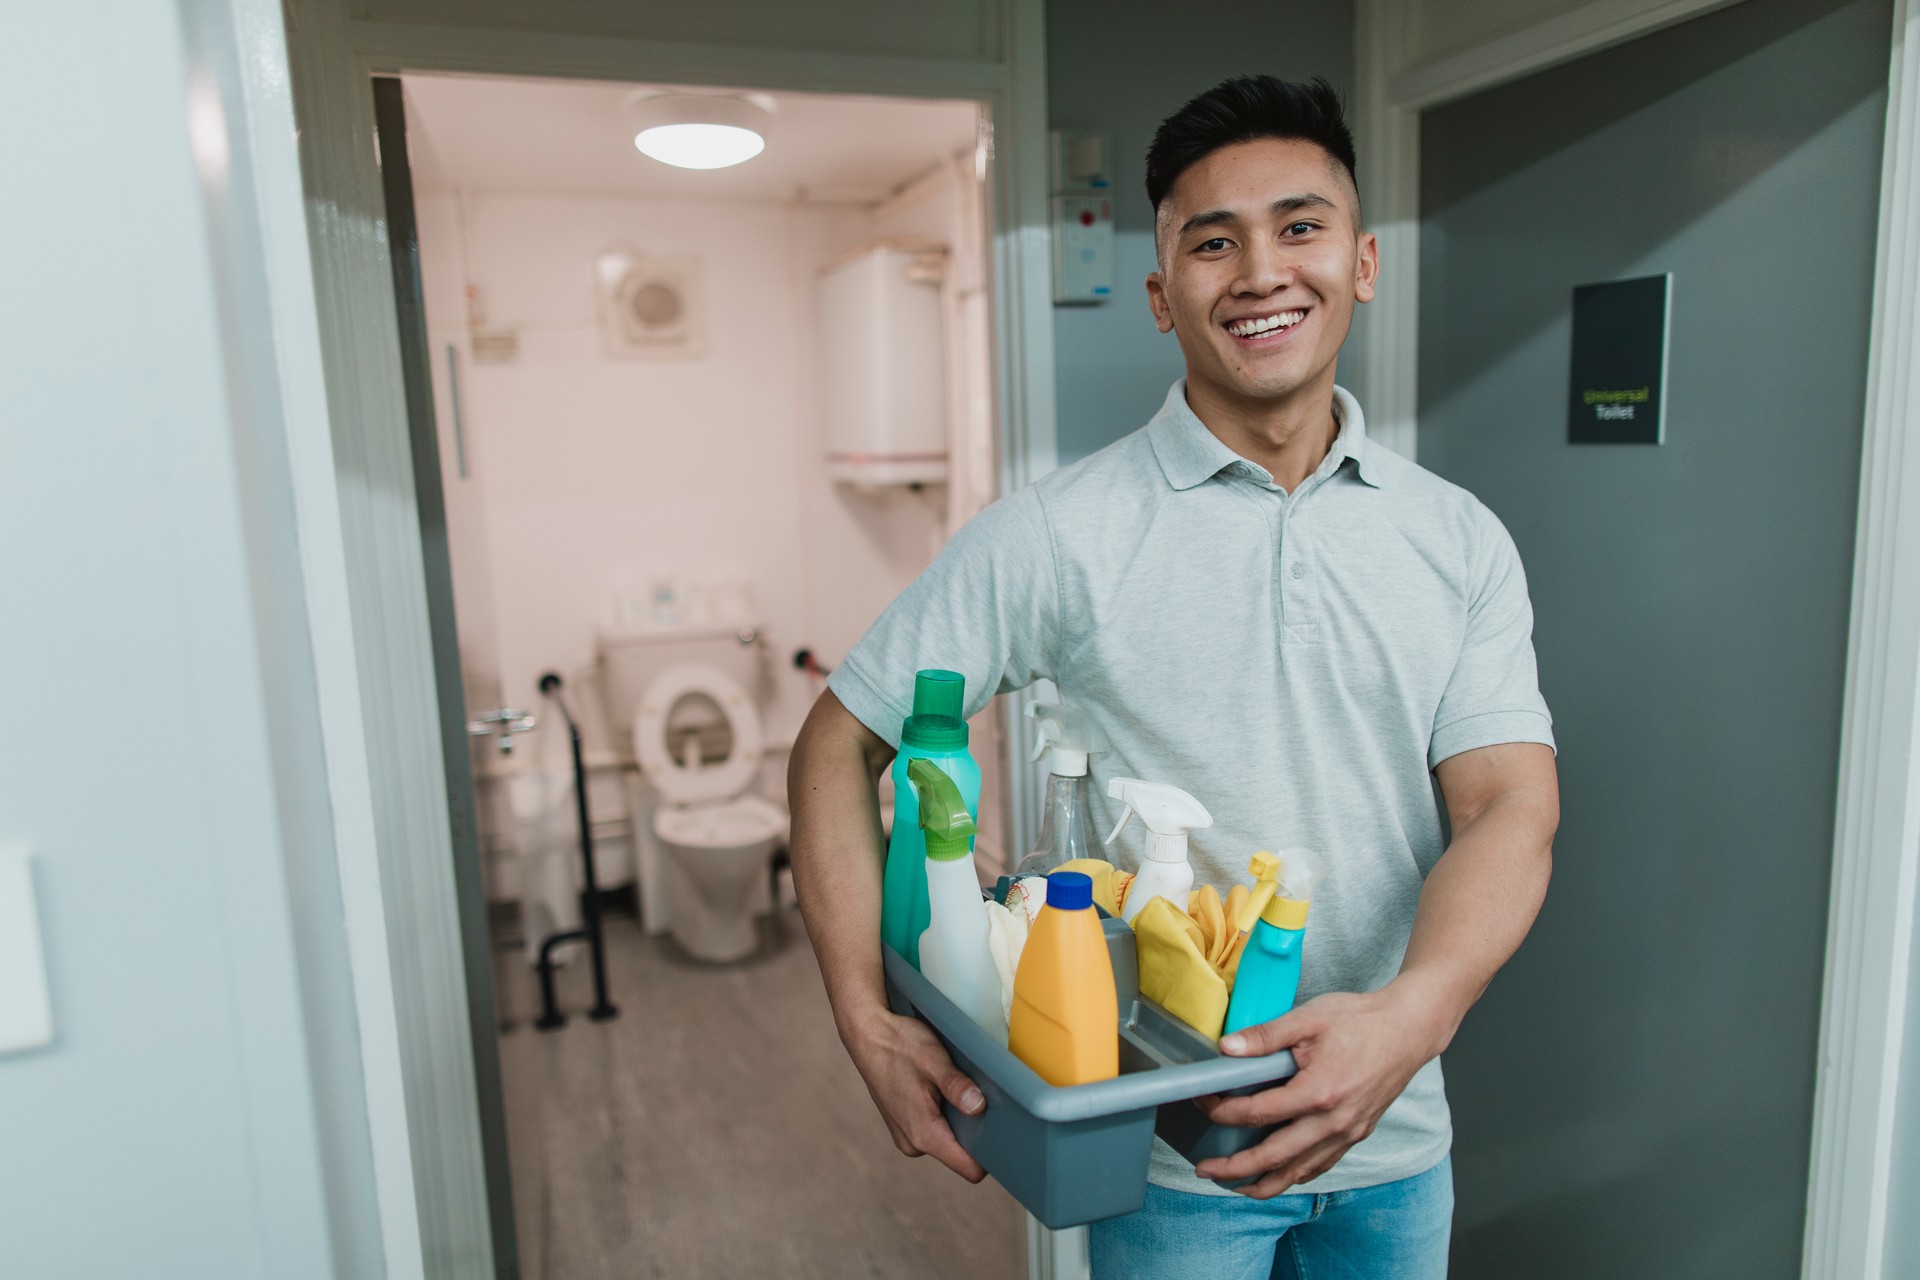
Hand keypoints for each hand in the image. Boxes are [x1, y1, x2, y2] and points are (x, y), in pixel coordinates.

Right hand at [840, 1007, 987, 1181]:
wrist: (868, 1034)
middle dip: (975, 1132)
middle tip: (982, 1099)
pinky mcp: (904, 1125)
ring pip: (947, 1140)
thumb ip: (956, 1086)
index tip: (1004, 1135)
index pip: (968, 1169)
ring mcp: (906, 1135)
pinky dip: (943, 1113)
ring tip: (956, 1088)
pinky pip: (934, 1129)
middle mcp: (913, 1143)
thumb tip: (979, 1106)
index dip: (990, 1156)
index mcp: (923, 1133)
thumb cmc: (899, 1044)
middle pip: (960, 1154)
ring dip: (957, 1119)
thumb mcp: (933, 1060)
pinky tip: (941, 1088)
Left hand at [1192, 985, 1444, 1197]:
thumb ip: (1265, 1036)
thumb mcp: (1309, 1018)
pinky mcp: (1357, 1134)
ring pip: (1299, 1172)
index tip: (1203, 1103)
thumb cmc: (1362, 1020)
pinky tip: (1277, 1174)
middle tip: (1204, 1170)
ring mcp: (1348, 1133)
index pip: (1259, 1112)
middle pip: (1274, 1158)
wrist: (1409, 1030)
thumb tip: (1226, 1048)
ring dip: (1264, 1183)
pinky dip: (1295, 1175)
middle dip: (1235, 1169)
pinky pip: (1321, 1165)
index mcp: (1319, 1092)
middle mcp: (1334, 1122)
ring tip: (1235, 1185)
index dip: (1224, 1112)